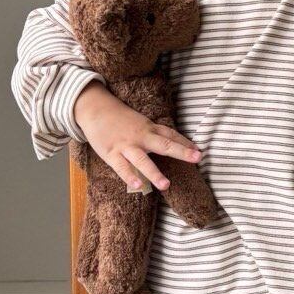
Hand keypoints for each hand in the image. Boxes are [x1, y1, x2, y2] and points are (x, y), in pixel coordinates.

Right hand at [73, 80, 202, 192]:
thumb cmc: (119, 119)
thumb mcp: (140, 123)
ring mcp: (126, 145)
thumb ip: (154, 134)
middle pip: (163, 144)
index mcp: (149, 128)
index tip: (199, 152)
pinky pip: (122, 167)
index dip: (185, 143)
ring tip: (166, 185)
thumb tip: (171, 144)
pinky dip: (129, 176)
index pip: (171, 135)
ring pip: (142, 160)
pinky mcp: (111, 153)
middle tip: (197, 158)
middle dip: (181, 152)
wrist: (95, 108)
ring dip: (154, 173)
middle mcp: (141, 136)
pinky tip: (138, 185)